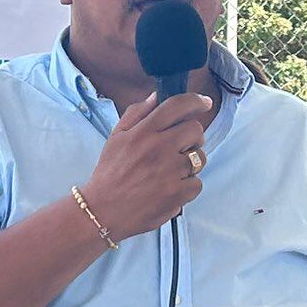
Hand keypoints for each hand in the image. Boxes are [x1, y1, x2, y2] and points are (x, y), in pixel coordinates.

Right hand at [79, 93, 209, 241]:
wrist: (102, 210)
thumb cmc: (110, 173)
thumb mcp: (116, 137)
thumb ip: (137, 113)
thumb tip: (157, 96)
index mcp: (143, 132)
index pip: (177, 106)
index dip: (195, 101)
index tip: (204, 102)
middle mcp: (159, 149)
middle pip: (196, 131)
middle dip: (193, 136)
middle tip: (181, 146)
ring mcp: (169, 172)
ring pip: (199, 158)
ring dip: (190, 163)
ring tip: (171, 171)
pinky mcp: (177, 194)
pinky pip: (197, 183)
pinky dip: (188, 187)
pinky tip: (171, 189)